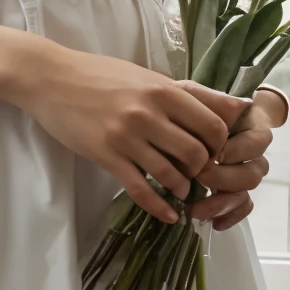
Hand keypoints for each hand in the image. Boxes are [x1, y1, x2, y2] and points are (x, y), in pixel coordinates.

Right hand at [11, 44, 250, 224]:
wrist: (51, 78)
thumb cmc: (101, 75)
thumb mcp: (148, 76)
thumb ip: (191, 93)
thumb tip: (238, 106)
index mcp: (163, 90)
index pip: (212, 125)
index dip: (220, 145)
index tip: (214, 152)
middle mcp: (148, 113)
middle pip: (195, 153)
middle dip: (203, 170)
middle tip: (198, 174)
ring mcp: (126, 136)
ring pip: (170, 174)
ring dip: (182, 189)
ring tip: (181, 190)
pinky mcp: (105, 155)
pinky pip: (139, 189)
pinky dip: (159, 207)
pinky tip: (168, 215)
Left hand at [175, 81, 280, 231]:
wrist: (161, 121)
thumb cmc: (180, 105)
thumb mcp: (190, 95)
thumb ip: (212, 101)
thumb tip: (240, 107)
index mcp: (246, 125)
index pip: (260, 139)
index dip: (242, 149)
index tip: (217, 153)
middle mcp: (248, 151)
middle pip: (255, 172)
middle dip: (226, 177)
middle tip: (199, 177)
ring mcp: (241, 173)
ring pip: (245, 193)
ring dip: (222, 202)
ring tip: (196, 209)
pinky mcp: (232, 191)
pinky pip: (241, 208)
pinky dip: (229, 217)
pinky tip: (213, 223)